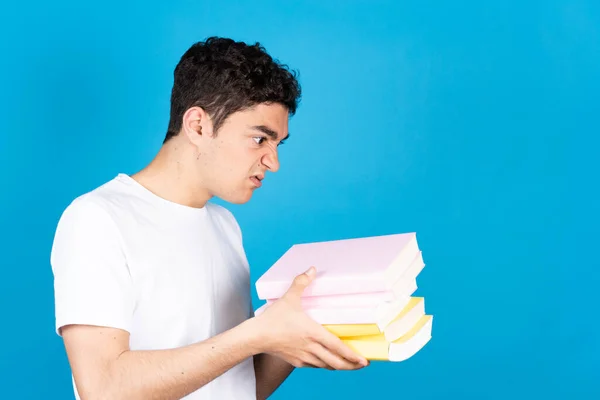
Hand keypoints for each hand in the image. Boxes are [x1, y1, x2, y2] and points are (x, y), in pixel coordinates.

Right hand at [251, 267, 368, 369]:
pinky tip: (326, 362)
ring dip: (338, 366)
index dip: (352, 355)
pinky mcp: (296, 361)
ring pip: (326, 366)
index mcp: (313, 333)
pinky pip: (314, 366)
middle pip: (336, 362)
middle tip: (361, 365)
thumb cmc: (273, 319)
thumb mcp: (289, 298)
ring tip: (347, 364)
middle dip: (351, 366)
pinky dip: (324, 365)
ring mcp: (304, 357)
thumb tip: (312, 269)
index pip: (338, 347)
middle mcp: (311, 348)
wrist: (256, 337)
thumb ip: (301, 282)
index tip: (364, 360)